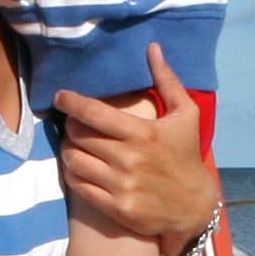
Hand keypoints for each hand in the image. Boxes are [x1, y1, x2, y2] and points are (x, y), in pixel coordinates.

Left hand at [52, 47, 220, 249]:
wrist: (194, 207)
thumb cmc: (186, 155)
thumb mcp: (186, 115)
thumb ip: (167, 81)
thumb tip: (153, 48)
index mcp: (143, 133)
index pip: (94, 113)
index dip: (71, 102)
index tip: (60, 97)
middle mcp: (129, 159)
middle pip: (79, 135)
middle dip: (72, 126)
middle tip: (75, 124)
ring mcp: (121, 185)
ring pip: (73, 160)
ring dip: (69, 149)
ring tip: (75, 145)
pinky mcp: (115, 207)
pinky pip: (78, 185)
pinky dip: (72, 173)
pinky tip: (80, 167)